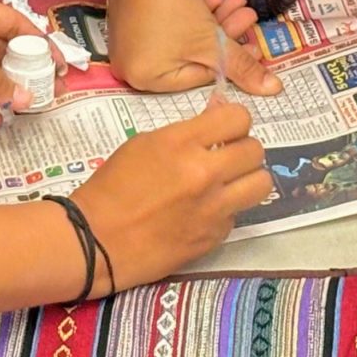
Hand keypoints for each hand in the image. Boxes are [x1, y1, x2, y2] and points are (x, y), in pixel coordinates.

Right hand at [71, 99, 270, 290]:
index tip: (226, 130)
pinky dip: (226, 211)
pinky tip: (204, 212)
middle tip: (228, 157)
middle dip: (244, 150)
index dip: (235, 122)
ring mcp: (212, 208)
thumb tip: (218, 115)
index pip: (238, 118)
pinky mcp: (213, 238)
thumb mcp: (144, 144)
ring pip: (261, 184)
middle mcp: (204, 174)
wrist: (95, 241)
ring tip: (229, 183)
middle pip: (255, 150)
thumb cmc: (111, 187)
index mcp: (182, 144)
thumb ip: (186, 132)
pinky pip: (237, 215)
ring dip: (247, 180)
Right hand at [105, 0, 280, 94]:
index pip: (198, 78)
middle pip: (193, 58)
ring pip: (185, 39)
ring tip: (235, 1)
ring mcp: (131, 44)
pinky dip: (193, 16)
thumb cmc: (173, 9)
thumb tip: (273, 89)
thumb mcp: (212, 42)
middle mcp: (134, 67)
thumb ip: (242, 67)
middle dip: (224, 35)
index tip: (252, 46)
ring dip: (213, 21)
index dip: (229, 62)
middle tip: (246, 17)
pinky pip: (170, 27)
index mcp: (146, 81)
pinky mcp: (134, 21)